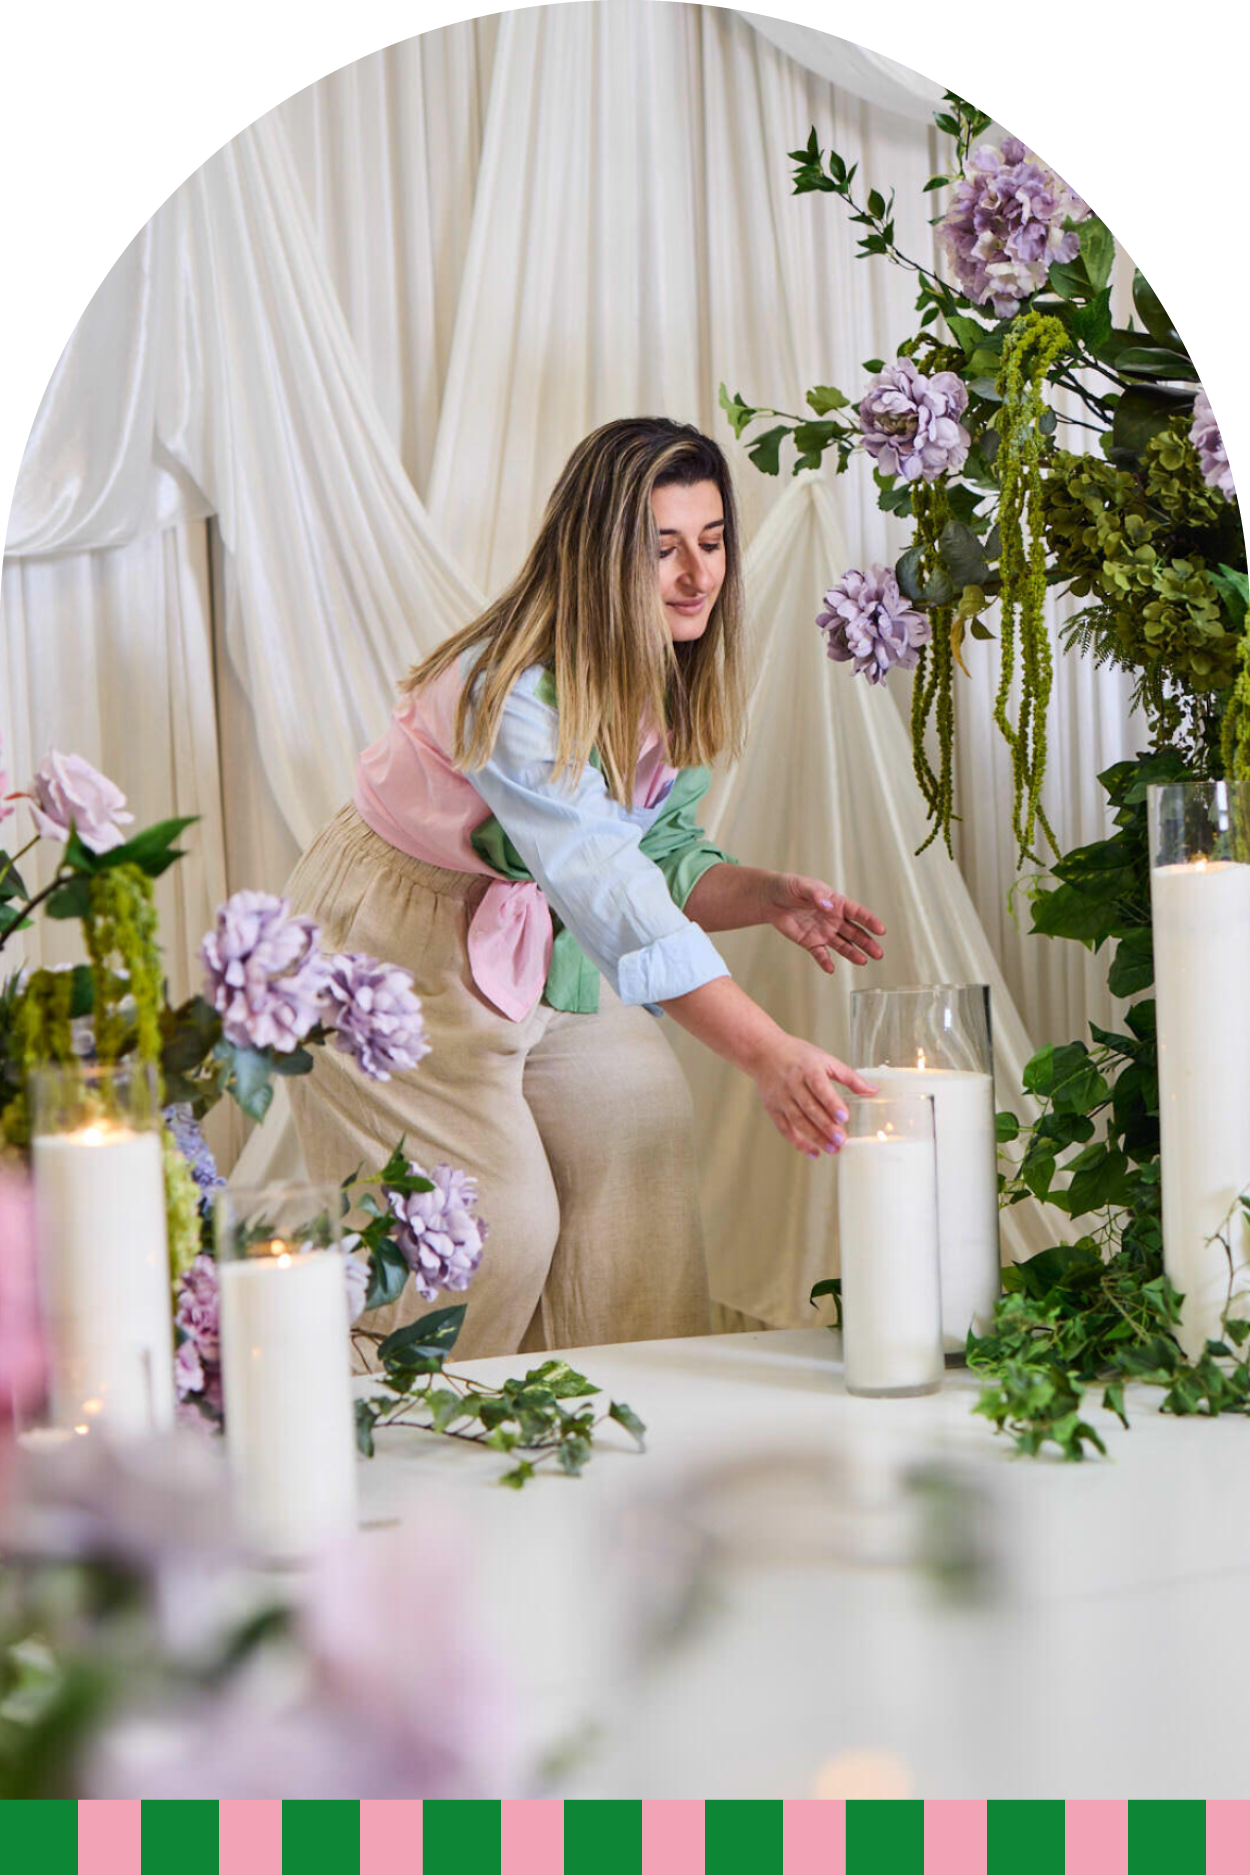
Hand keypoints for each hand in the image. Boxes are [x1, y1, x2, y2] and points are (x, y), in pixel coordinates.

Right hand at [750, 1035, 878, 1158]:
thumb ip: (849, 1077)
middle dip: (826, 1126)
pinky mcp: (773, 1108)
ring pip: (798, 1121)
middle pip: (810, 1108)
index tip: (844, 1117)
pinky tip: (813, 1152)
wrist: (764, 1052)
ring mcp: (782, 1098)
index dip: (832, 1103)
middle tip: (842, 1140)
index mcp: (808, 1069)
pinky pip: (785, 1129)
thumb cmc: (798, 1055)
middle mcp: (793, 1084)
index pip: (820, 1087)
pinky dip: (798, 1143)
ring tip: (832, 1149)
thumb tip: (874, 1090)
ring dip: (815, 1137)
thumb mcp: (825, 1059)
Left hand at [763, 874, 885, 974]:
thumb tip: (828, 907)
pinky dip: (825, 962)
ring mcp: (823, 932)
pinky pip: (820, 954)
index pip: (857, 913)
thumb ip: (816, 896)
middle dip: (867, 942)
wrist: (770, 899)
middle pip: (855, 932)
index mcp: (836, 903)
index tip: (881, 930)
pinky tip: (831, 969)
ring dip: (853, 953)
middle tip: (878, 953)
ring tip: (863, 961)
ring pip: (843, 945)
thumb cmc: (789, 887)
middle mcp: (834, 919)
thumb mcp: (803, 886)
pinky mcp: (810, 942)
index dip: (870, 921)